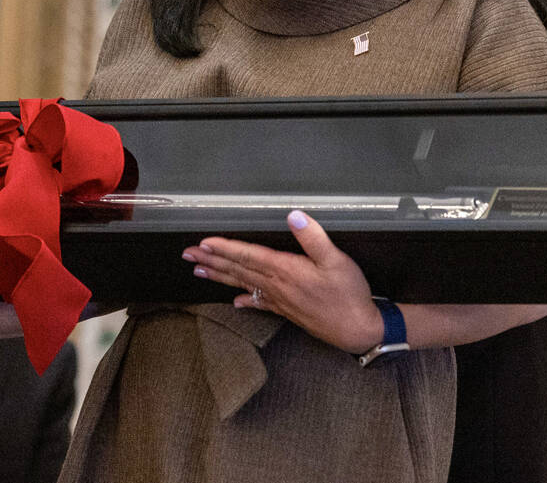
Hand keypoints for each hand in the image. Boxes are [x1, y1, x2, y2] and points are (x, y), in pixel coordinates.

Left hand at [182, 209, 383, 352]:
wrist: (359, 331)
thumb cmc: (349, 294)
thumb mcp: (337, 261)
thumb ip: (313, 238)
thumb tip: (294, 215)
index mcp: (285, 270)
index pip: (248, 255)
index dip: (224, 248)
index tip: (202, 242)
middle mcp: (277, 285)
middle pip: (238, 270)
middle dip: (211, 261)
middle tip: (187, 255)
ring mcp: (280, 300)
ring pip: (243, 284)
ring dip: (219, 277)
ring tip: (198, 271)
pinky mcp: (287, 311)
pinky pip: (259, 303)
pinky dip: (245, 300)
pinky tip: (234, 302)